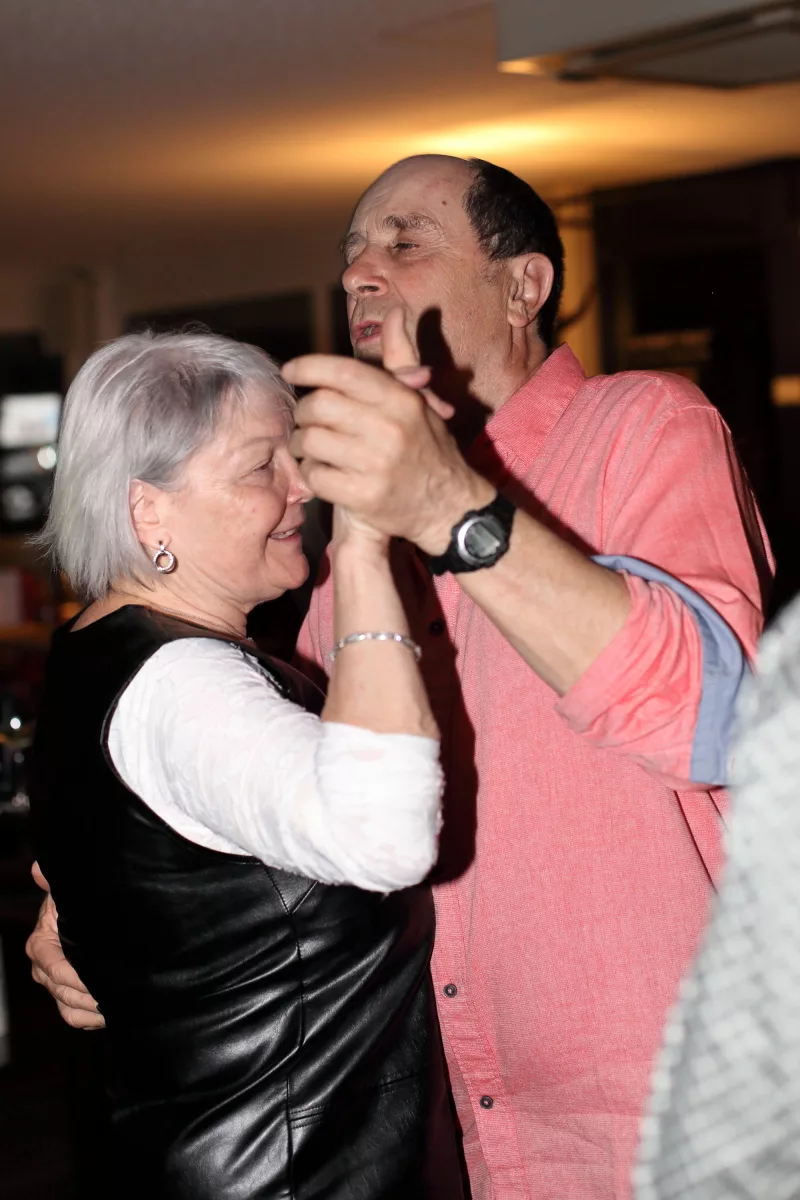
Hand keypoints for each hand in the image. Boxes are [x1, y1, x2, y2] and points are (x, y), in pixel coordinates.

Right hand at [25, 862, 104, 1029]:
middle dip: (91, 995)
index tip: (101, 978)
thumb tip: (38, 869)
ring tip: (118, 1004)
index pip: (56, 969)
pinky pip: (75, 1018)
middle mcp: (43, 970)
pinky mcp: (67, 998)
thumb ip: (53, 882)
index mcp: (40, 945)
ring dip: (93, 1010)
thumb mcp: (67, 893)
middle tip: (118, 992)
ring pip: (69, 1009)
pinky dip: (92, 1019)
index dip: (77, 977)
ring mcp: (54, 987)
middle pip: (63, 992)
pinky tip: (112, 1013)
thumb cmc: (75, 903)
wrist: (83, 916)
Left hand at [284, 308, 493, 554]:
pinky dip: (311, 474)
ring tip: (312, 447)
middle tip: (307, 418)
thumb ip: (400, 358)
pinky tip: (323, 473)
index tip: (291, 371)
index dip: (309, 366)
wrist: (449, 508)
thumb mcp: (418, 401)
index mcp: (401, 400)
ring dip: (302, 444)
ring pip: (310, 441)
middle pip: (319, 405)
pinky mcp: (364, 497)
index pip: (343, 372)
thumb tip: (396, 311)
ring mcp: (376, 465)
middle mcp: (389, 429)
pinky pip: (315, 476)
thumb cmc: (428, 449)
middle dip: (303, 410)